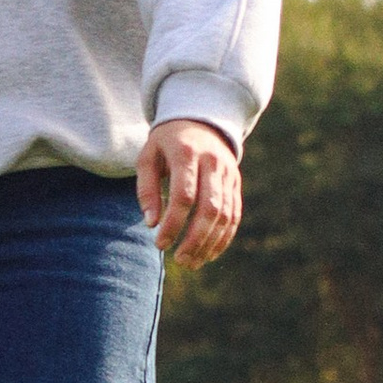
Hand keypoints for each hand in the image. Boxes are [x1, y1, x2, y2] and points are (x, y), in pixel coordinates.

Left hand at [136, 118, 242, 265]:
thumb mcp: (148, 157)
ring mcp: (228, 174)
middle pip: (210, 208)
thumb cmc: (166, 143)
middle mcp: (213, 163)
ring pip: (225, 214)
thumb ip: (146, 189)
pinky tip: (209, 254)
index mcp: (187, 154)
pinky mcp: (236, 183)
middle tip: (180, 260)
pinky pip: (235, 214)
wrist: (200, 120)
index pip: (184, 196)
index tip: (160, 244)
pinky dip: (224, 237)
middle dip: (195, 239)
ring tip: (192, 262)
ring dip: (210, 243)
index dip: (173, 223)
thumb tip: (151, 224)